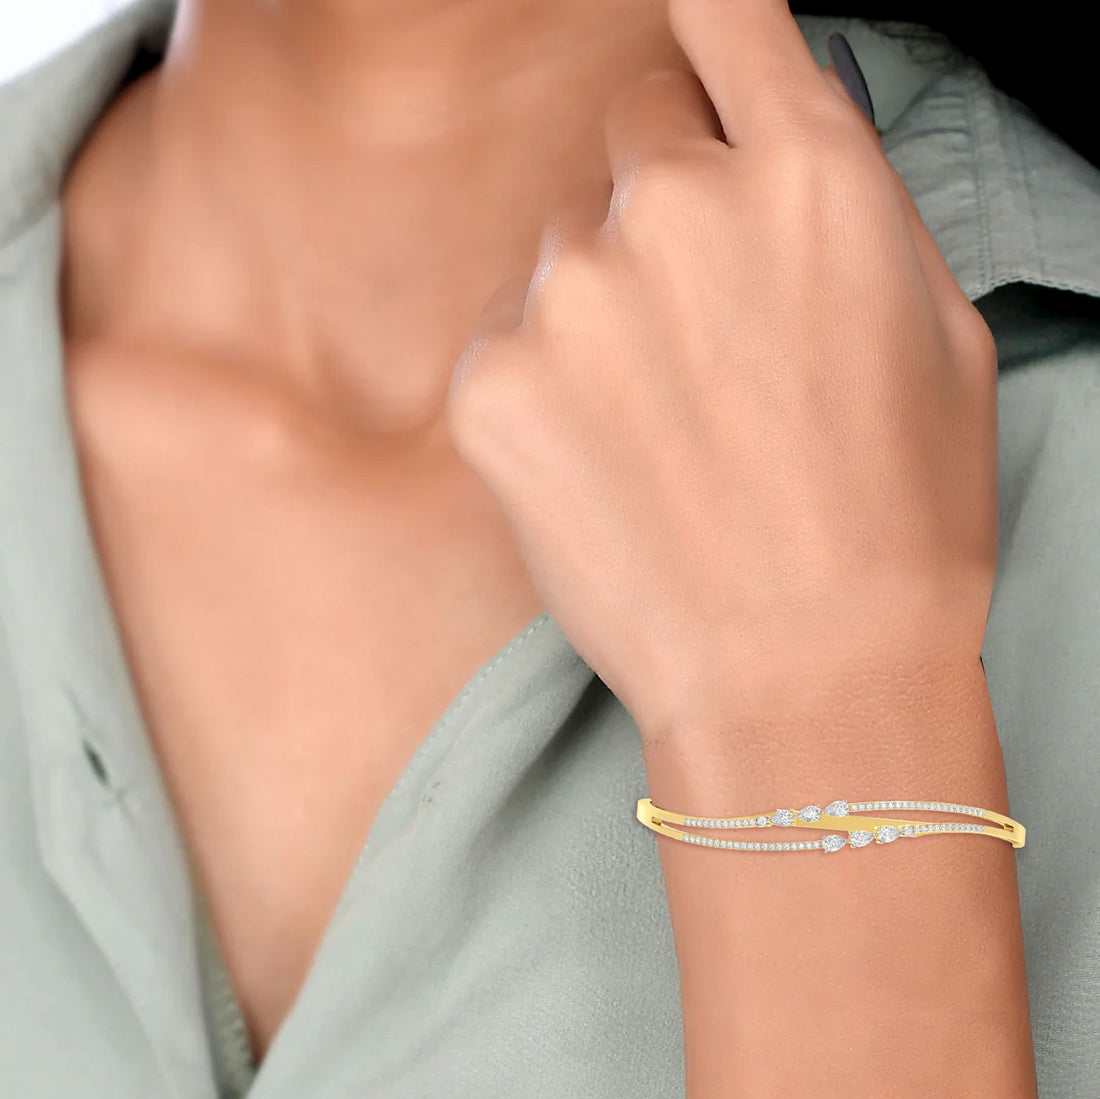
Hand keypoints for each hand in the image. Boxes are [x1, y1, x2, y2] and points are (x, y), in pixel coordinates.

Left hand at [445, 0, 998, 745]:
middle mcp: (676, 206)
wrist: (803, 676)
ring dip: (601, 307)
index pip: (721, 13)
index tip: (683, 52)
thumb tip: (775, 143)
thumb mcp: (932, 336)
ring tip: (658, 425)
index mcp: (806, 177)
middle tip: (697, 326)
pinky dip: (545, 385)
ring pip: (565, 249)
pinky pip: (510, 338)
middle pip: (632, 138)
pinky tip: (604, 465)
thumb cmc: (892, 522)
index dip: (700, 27)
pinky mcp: (493, 382)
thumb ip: (843, 211)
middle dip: (660, 205)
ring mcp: (570, 294)